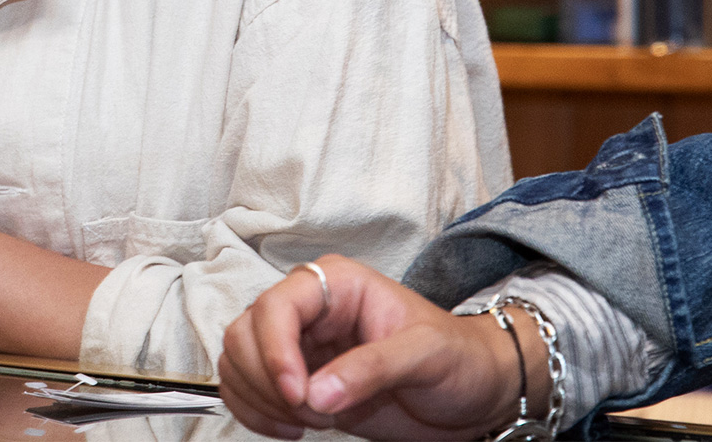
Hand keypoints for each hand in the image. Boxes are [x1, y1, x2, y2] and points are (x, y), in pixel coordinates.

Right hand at [219, 256, 523, 441]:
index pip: (277, 306)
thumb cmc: (459, 359)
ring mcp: (300, 346)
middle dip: (267, 381)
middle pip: (246, 333)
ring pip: (238, 362)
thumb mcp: (426, 356)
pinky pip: (247, 390)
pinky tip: (290, 428)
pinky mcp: (298, 381)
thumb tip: (317, 393)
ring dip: (260, 400)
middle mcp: (311, 310)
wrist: (473, 394)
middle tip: (309, 413)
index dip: (275, 350)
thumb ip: (372, 369)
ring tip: (308, 421)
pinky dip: (254, 413)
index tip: (298, 393)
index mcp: (338, 285)